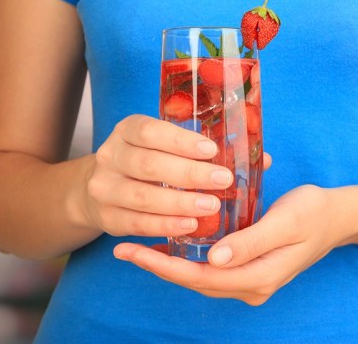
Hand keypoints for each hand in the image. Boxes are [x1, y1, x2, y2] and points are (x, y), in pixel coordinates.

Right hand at [79, 114, 234, 237]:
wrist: (101, 188)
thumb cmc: (146, 161)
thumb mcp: (161, 145)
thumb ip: (199, 148)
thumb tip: (256, 158)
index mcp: (126, 131)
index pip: (150, 132)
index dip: (181, 141)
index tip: (211, 150)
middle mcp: (110, 156)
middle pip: (149, 165)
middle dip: (190, 173)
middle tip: (222, 180)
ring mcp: (104, 188)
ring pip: (143, 197)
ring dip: (180, 203)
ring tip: (211, 205)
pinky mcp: (107, 217)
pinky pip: (138, 223)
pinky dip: (166, 225)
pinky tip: (190, 224)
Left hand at [113, 185, 346, 305]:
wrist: (338, 217)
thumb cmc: (314, 213)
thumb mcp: (286, 221)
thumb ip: (251, 241)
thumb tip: (213, 259)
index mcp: (259, 276)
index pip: (201, 277)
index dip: (164, 266)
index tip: (133, 250)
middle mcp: (253, 286)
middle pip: (196, 281)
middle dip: (159, 266)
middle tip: (124, 248)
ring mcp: (252, 281)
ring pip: (202, 278)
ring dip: (170, 264)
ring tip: (139, 247)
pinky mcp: (251, 270)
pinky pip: (212, 270)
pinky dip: (188, 259)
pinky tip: (172, 244)